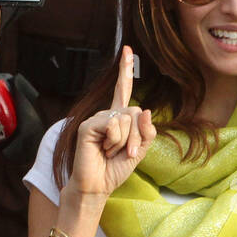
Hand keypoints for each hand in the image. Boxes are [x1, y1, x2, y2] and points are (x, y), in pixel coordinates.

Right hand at [65, 46, 154, 204]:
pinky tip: (102, 149)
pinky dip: (114, 141)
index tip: (127, 50)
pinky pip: (113, 125)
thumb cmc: (115, 169)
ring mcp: (98, 118)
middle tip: (125, 153)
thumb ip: (147, 132)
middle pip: (136, 112)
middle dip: (137, 137)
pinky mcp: (89, 125)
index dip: (125, 71)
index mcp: (119, 119)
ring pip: (127, 120)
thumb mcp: (140, 151)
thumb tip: (146, 110)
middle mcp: (108, 114)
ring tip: (111, 152)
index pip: (123, 90)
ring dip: (125, 142)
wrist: (98, 186)